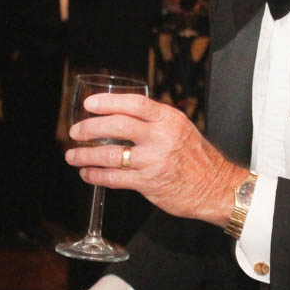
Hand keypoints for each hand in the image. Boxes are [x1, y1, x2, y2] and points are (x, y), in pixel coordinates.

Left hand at [65, 93, 248, 226]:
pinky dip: (96, 175)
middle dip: (90, 128)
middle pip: (118, 126)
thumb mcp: (181, 129)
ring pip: (111, 154)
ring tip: (73, 155)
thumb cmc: (197, 158)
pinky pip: (114, 178)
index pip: (135, 104)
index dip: (108, 102)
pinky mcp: (149, 183)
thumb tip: (121, 115)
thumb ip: (155, 122)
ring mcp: (154, 161)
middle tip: (76, 131)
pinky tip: (88, 173)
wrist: (216, 187)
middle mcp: (161, 138)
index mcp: (169, 120)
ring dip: (86, 155)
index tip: (89, 104)